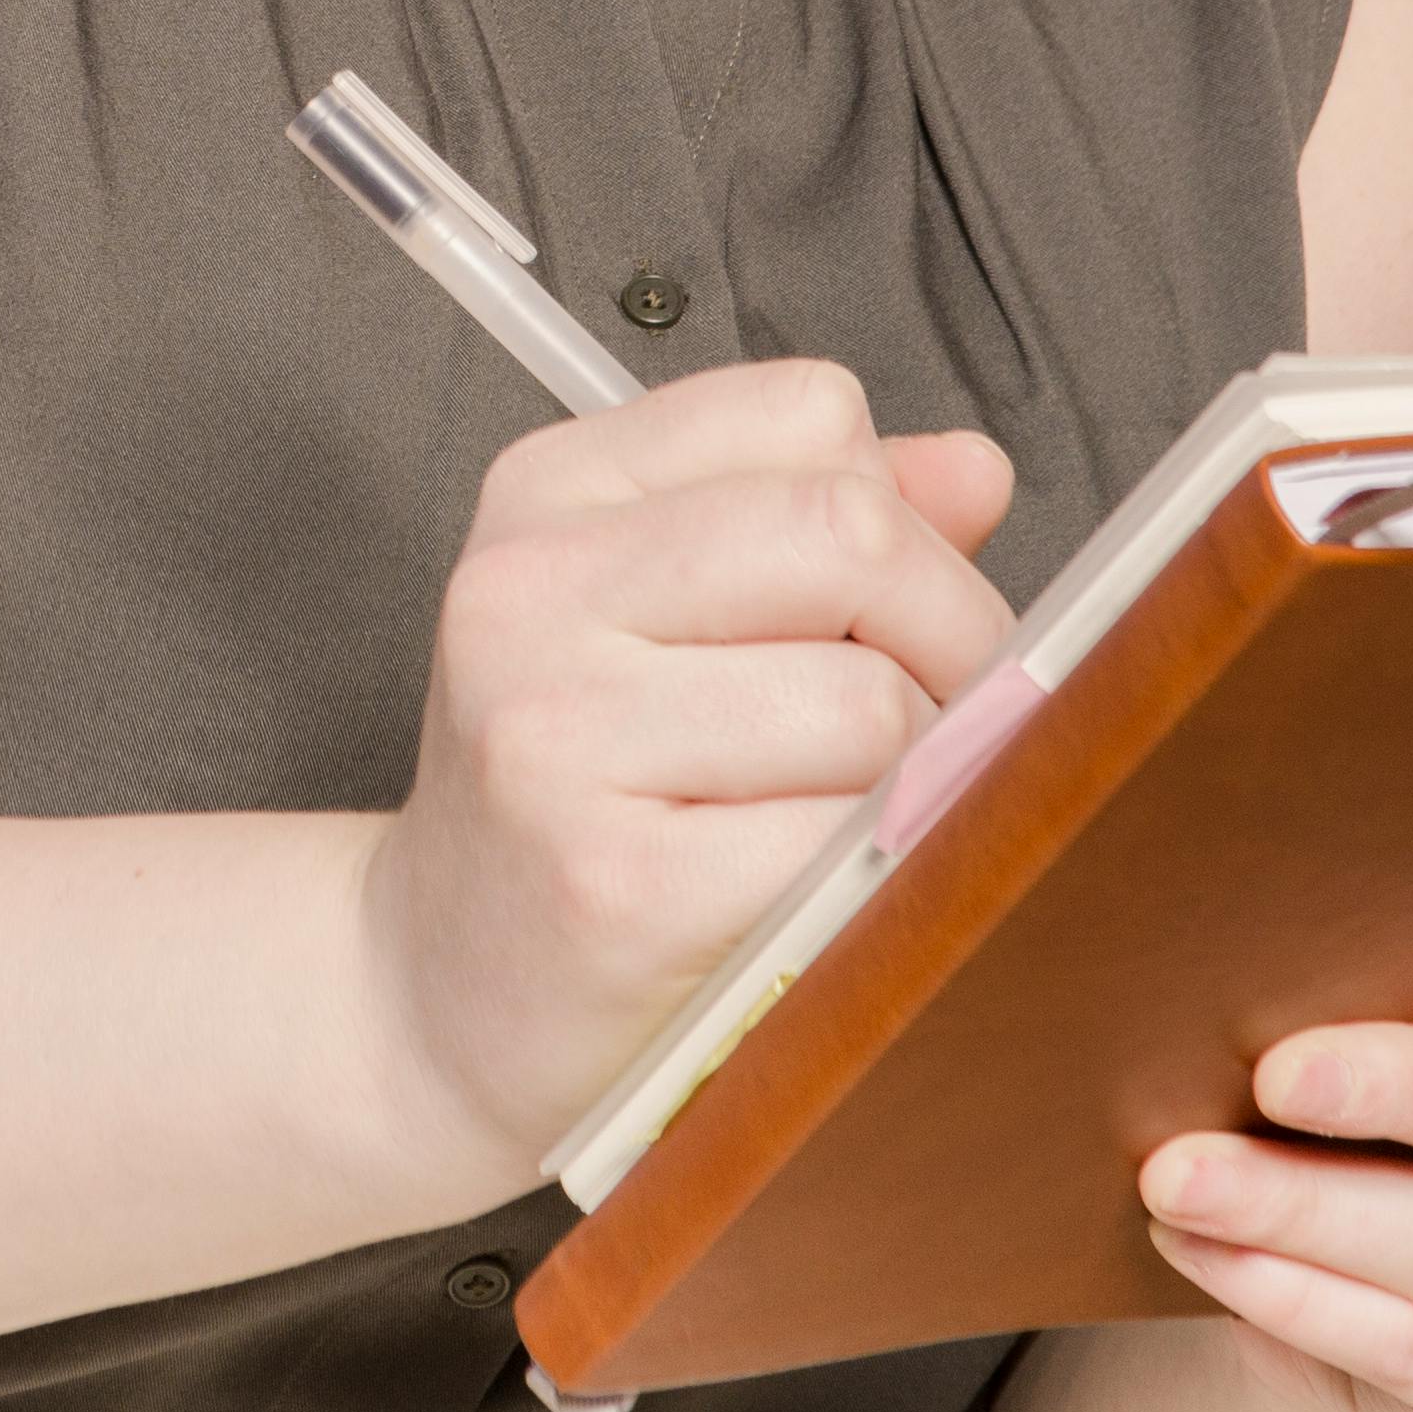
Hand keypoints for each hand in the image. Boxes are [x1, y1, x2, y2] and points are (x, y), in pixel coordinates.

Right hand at [361, 359, 1013, 1178]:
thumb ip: (816, 529)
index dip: (904, 518)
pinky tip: (818, 892)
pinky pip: (843, 842)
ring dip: (916, 778)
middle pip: (853, 537)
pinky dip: (877, 873)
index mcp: (549, 494)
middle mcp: (531, 592)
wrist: (438, 995)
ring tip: (846, 818)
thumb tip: (974, 472)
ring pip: (874, 703)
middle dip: (951, 637)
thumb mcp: (657, 618)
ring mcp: (559, 735)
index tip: (893, 614)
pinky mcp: (614, 884)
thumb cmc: (573, 803)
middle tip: (936, 723)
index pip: (811, 416)